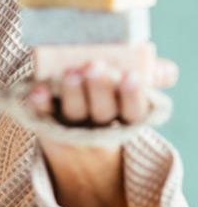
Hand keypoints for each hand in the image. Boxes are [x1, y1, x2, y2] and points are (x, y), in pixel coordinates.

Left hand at [27, 56, 178, 126]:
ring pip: (74, 113)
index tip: (131, 76)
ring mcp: (73, 126)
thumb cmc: (108, 100)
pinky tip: (38, 90)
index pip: (133, 111)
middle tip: (94, 66)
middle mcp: (100, 124)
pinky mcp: (48, 123)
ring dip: (72, 93)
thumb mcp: (129, 91)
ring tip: (70, 72)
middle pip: (103, 111)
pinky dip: (41, 103)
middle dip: (100, 89)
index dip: (132, 95)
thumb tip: (168, 70)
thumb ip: (148, 77)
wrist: (75, 140)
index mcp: (124, 117)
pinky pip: (44, 114)